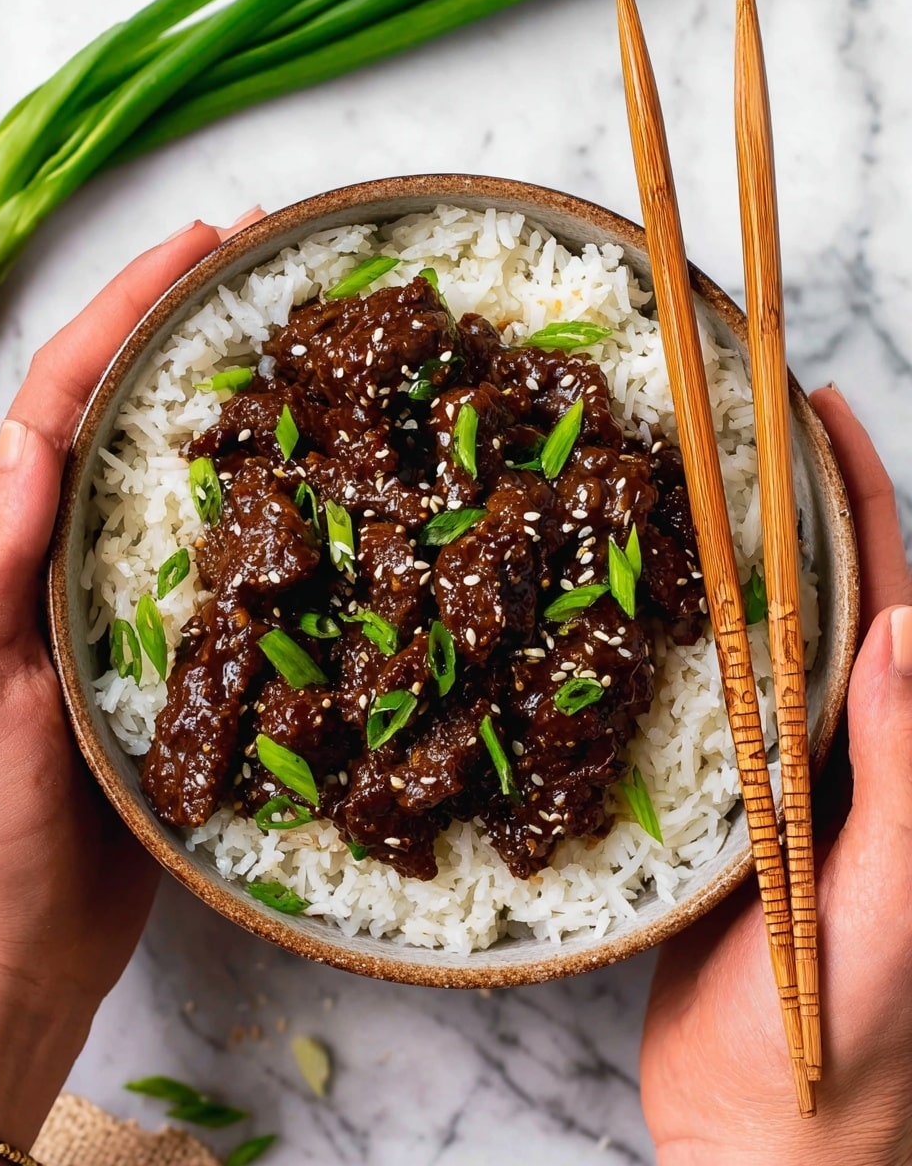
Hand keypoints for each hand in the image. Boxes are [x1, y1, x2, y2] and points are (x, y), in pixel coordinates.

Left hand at [0, 210, 263, 1159]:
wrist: (21, 948)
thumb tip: (29, 446)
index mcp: (14, 548)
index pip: (68, 399)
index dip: (129, 312)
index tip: (202, 245)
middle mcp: (72, 562)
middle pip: (131, 420)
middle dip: (188, 334)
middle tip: (269, 277)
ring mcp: (135, 611)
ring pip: (190, 489)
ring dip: (238, 416)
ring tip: (309, 360)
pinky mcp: (187, 666)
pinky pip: (235, 576)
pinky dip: (272, 526)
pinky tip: (324, 503)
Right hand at [640, 385, 911, 1164]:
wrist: (762, 1143)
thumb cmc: (840, 1049)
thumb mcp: (882, 910)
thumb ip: (904, 779)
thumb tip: (906, 628)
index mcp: (898, 763)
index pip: (889, 602)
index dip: (863, 502)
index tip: (818, 414)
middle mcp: (842, 754)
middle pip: (821, 603)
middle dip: (791, 506)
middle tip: (734, 424)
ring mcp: (776, 781)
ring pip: (754, 646)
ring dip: (724, 564)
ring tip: (670, 489)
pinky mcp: (717, 816)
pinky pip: (698, 713)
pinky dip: (670, 650)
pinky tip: (624, 614)